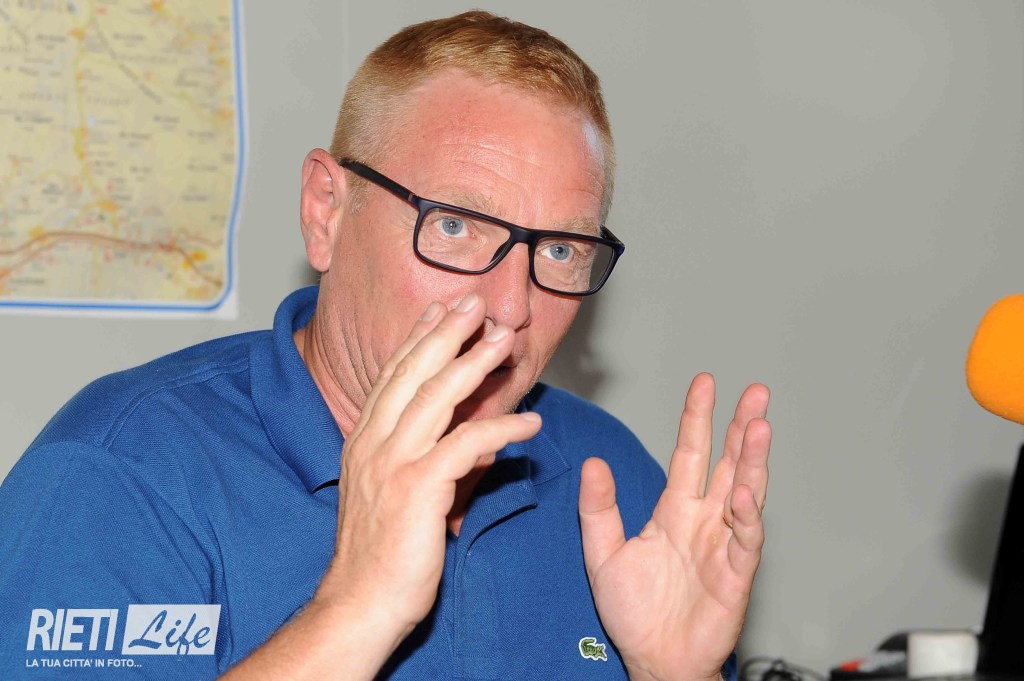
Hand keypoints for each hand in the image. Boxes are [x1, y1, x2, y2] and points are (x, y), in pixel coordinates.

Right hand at [314, 293, 541, 648]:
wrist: (359, 603)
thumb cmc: (379, 555)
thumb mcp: (396, 496)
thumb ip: (431, 463)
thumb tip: (474, 448)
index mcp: (364, 442)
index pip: (393, 377)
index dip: (419, 339)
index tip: (441, 310)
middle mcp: (372, 444)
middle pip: (413, 373)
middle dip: (447, 332)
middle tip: (475, 302)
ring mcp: (392, 464)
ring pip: (436, 396)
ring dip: (474, 363)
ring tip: (504, 340)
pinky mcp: (416, 489)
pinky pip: (466, 446)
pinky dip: (500, 430)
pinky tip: (528, 426)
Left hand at [579, 373, 769, 680]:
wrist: (653, 660)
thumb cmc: (634, 613)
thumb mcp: (603, 554)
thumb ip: (598, 509)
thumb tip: (593, 463)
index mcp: (674, 511)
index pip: (690, 453)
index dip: (698, 418)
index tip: (706, 382)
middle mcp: (704, 521)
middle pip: (728, 464)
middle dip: (742, 427)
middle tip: (757, 391)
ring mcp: (723, 544)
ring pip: (745, 492)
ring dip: (754, 460)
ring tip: (760, 424)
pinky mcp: (735, 574)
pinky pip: (744, 539)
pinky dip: (747, 516)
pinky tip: (744, 492)